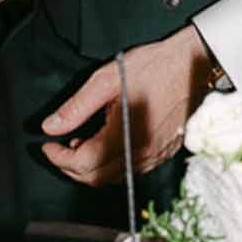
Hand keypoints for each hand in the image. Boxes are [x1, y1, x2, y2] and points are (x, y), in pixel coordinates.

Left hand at [40, 26, 218, 185]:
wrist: (193, 63)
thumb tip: (50, 126)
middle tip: (59, 146)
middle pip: (95, 178)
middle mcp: (142, 152)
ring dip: (90, 168)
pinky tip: (105, 144)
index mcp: (126, 135)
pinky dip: (111, 165)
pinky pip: (131, 170)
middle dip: (70, 166)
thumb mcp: (106, 80)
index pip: (83, 164)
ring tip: (80, 142)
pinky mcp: (164, 153)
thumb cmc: (153, 66)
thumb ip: (76, 107)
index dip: (59, 158)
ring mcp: (156, 155)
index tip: (48, 145)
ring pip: (113, 178)